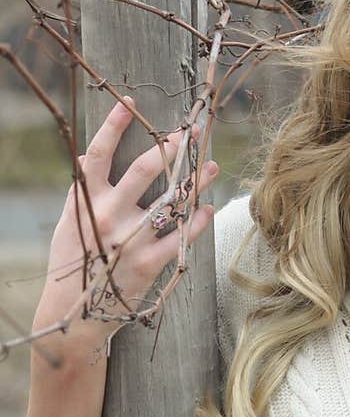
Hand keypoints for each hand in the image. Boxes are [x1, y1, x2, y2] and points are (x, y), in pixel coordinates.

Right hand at [42, 96, 218, 338]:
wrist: (76, 314)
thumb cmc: (75, 261)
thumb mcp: (69, 222)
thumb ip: (81, 191)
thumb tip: (86, 155)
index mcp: (85, 201)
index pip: (98, 154)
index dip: (114, 125)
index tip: (130, 102)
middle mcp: (107, 215)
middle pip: (144, 169)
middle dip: (171, 147)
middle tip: (192, 131)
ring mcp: (130, 239)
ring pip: (171, 200)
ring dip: (195, 180)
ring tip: (213, 165)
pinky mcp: (148, 263)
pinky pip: (181, 236)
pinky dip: (197, 220)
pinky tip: (208, 208)